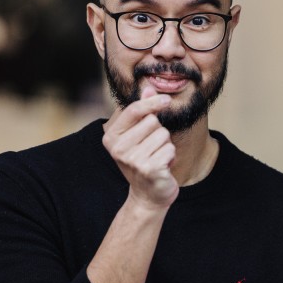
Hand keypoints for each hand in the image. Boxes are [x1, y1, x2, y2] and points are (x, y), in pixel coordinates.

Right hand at [103, 86, 178, 208]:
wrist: (148, 194)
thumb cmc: (143, 160)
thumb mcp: (138, 134)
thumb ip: (143, 111)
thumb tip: (149, 88)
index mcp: (111, 136)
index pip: (133, 110)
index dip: (152, 102)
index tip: (166, 99)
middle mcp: (118, 148)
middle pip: (153, 121)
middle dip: (159, 132)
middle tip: (152, 147)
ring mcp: (133, 160)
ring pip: (164, 135)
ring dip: (166, 146)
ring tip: (156, 157)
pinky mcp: (149, 169)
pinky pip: (170, 149)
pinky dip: (171, 157)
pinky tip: (162, 167)